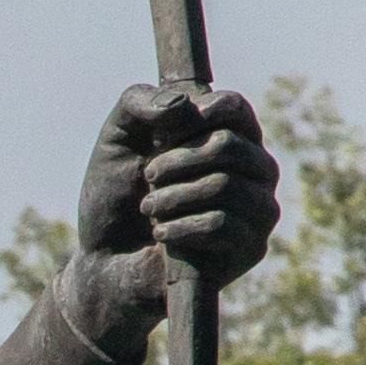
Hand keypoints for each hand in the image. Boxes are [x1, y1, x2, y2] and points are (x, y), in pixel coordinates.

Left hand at [73, 83, 278, 291]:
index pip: (232, 106)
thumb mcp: (116, 137)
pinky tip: (161, 234)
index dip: (192, 116)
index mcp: (231, 134)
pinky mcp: (251, 247)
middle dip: (176, 162)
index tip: (159, 136)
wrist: (107, 261)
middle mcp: (254, 168)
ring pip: (225, 186)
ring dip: (173, 197)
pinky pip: (221, 225)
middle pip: (228, 145)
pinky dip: (180, 227)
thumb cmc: (117, 195)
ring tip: (148, 209)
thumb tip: (185, 106)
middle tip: (148, 177)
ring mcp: (259, 207)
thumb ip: (139, 102)